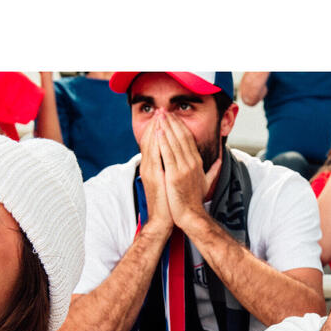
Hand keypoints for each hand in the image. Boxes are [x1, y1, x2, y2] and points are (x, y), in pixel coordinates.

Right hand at [138, 117, 173, 235]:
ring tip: (160, 115)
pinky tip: (160, 131)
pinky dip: (156, 142)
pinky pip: (154, 155)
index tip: (165, 117)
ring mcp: (150, 171)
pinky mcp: (154, 176)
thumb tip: (181, 163)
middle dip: (157, 124)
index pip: (154, 143)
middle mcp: (149, 167)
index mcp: (153, 167)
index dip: (159, 129)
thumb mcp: (170, 184)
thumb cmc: (169, 204)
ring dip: (156, 128)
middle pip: (151, 140)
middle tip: (162, 110)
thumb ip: (174, 172)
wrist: (163, 221)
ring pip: (151, 144)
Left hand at [157, 112, 220, 229]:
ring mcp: (184, 169)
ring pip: (174, 142)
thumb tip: (220, 159)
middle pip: (181, 137)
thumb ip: (213, 169)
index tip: (172, 116)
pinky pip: (168, 154)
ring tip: (159, 115)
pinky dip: (163, 141)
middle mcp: (192, 163)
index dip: (180, 126)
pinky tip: (158, 131)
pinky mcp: (175, 175)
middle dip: (172, 122)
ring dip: (166, 127)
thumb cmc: (195, 201)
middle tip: (164, 110)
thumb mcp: (207, 183)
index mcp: (197, 163)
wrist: (191, 216)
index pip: (189, 139)